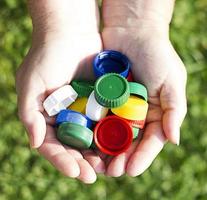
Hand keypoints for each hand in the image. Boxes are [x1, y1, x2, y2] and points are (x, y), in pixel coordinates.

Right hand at [16, 0, 104, 183]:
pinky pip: (108, 122)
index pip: (54, 147)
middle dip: (84, 163)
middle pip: (75, 148)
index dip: (63, 161)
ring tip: (111, 166)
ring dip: (101, 154)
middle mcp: (67, 119)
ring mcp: (85, 112)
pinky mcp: (101, 102)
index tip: (76, 172)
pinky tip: (121, 145)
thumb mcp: (31, 84)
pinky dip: (113, 135)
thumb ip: (30, 114)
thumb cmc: (47, 56)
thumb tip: (36, 143)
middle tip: (95, 175)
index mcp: (48, 119)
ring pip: (94, 139)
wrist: (70, 33)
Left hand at [101, 0, 186, 176]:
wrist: (132, 31)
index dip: (142, 157)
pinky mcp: (103, 99)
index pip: (150, 141)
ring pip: (111, 134)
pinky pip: (97, 118)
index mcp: (156, 113)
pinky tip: (86, 142)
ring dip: (104, 150)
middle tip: (110, 171)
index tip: (131, 170)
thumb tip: (173, 140)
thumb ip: (175, 110)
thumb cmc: (156, 54)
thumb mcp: (172, 80)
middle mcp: (137, 114)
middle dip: (121, 158)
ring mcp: (118, 108)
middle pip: (129, 142)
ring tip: (96, 164)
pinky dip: (92, 130)